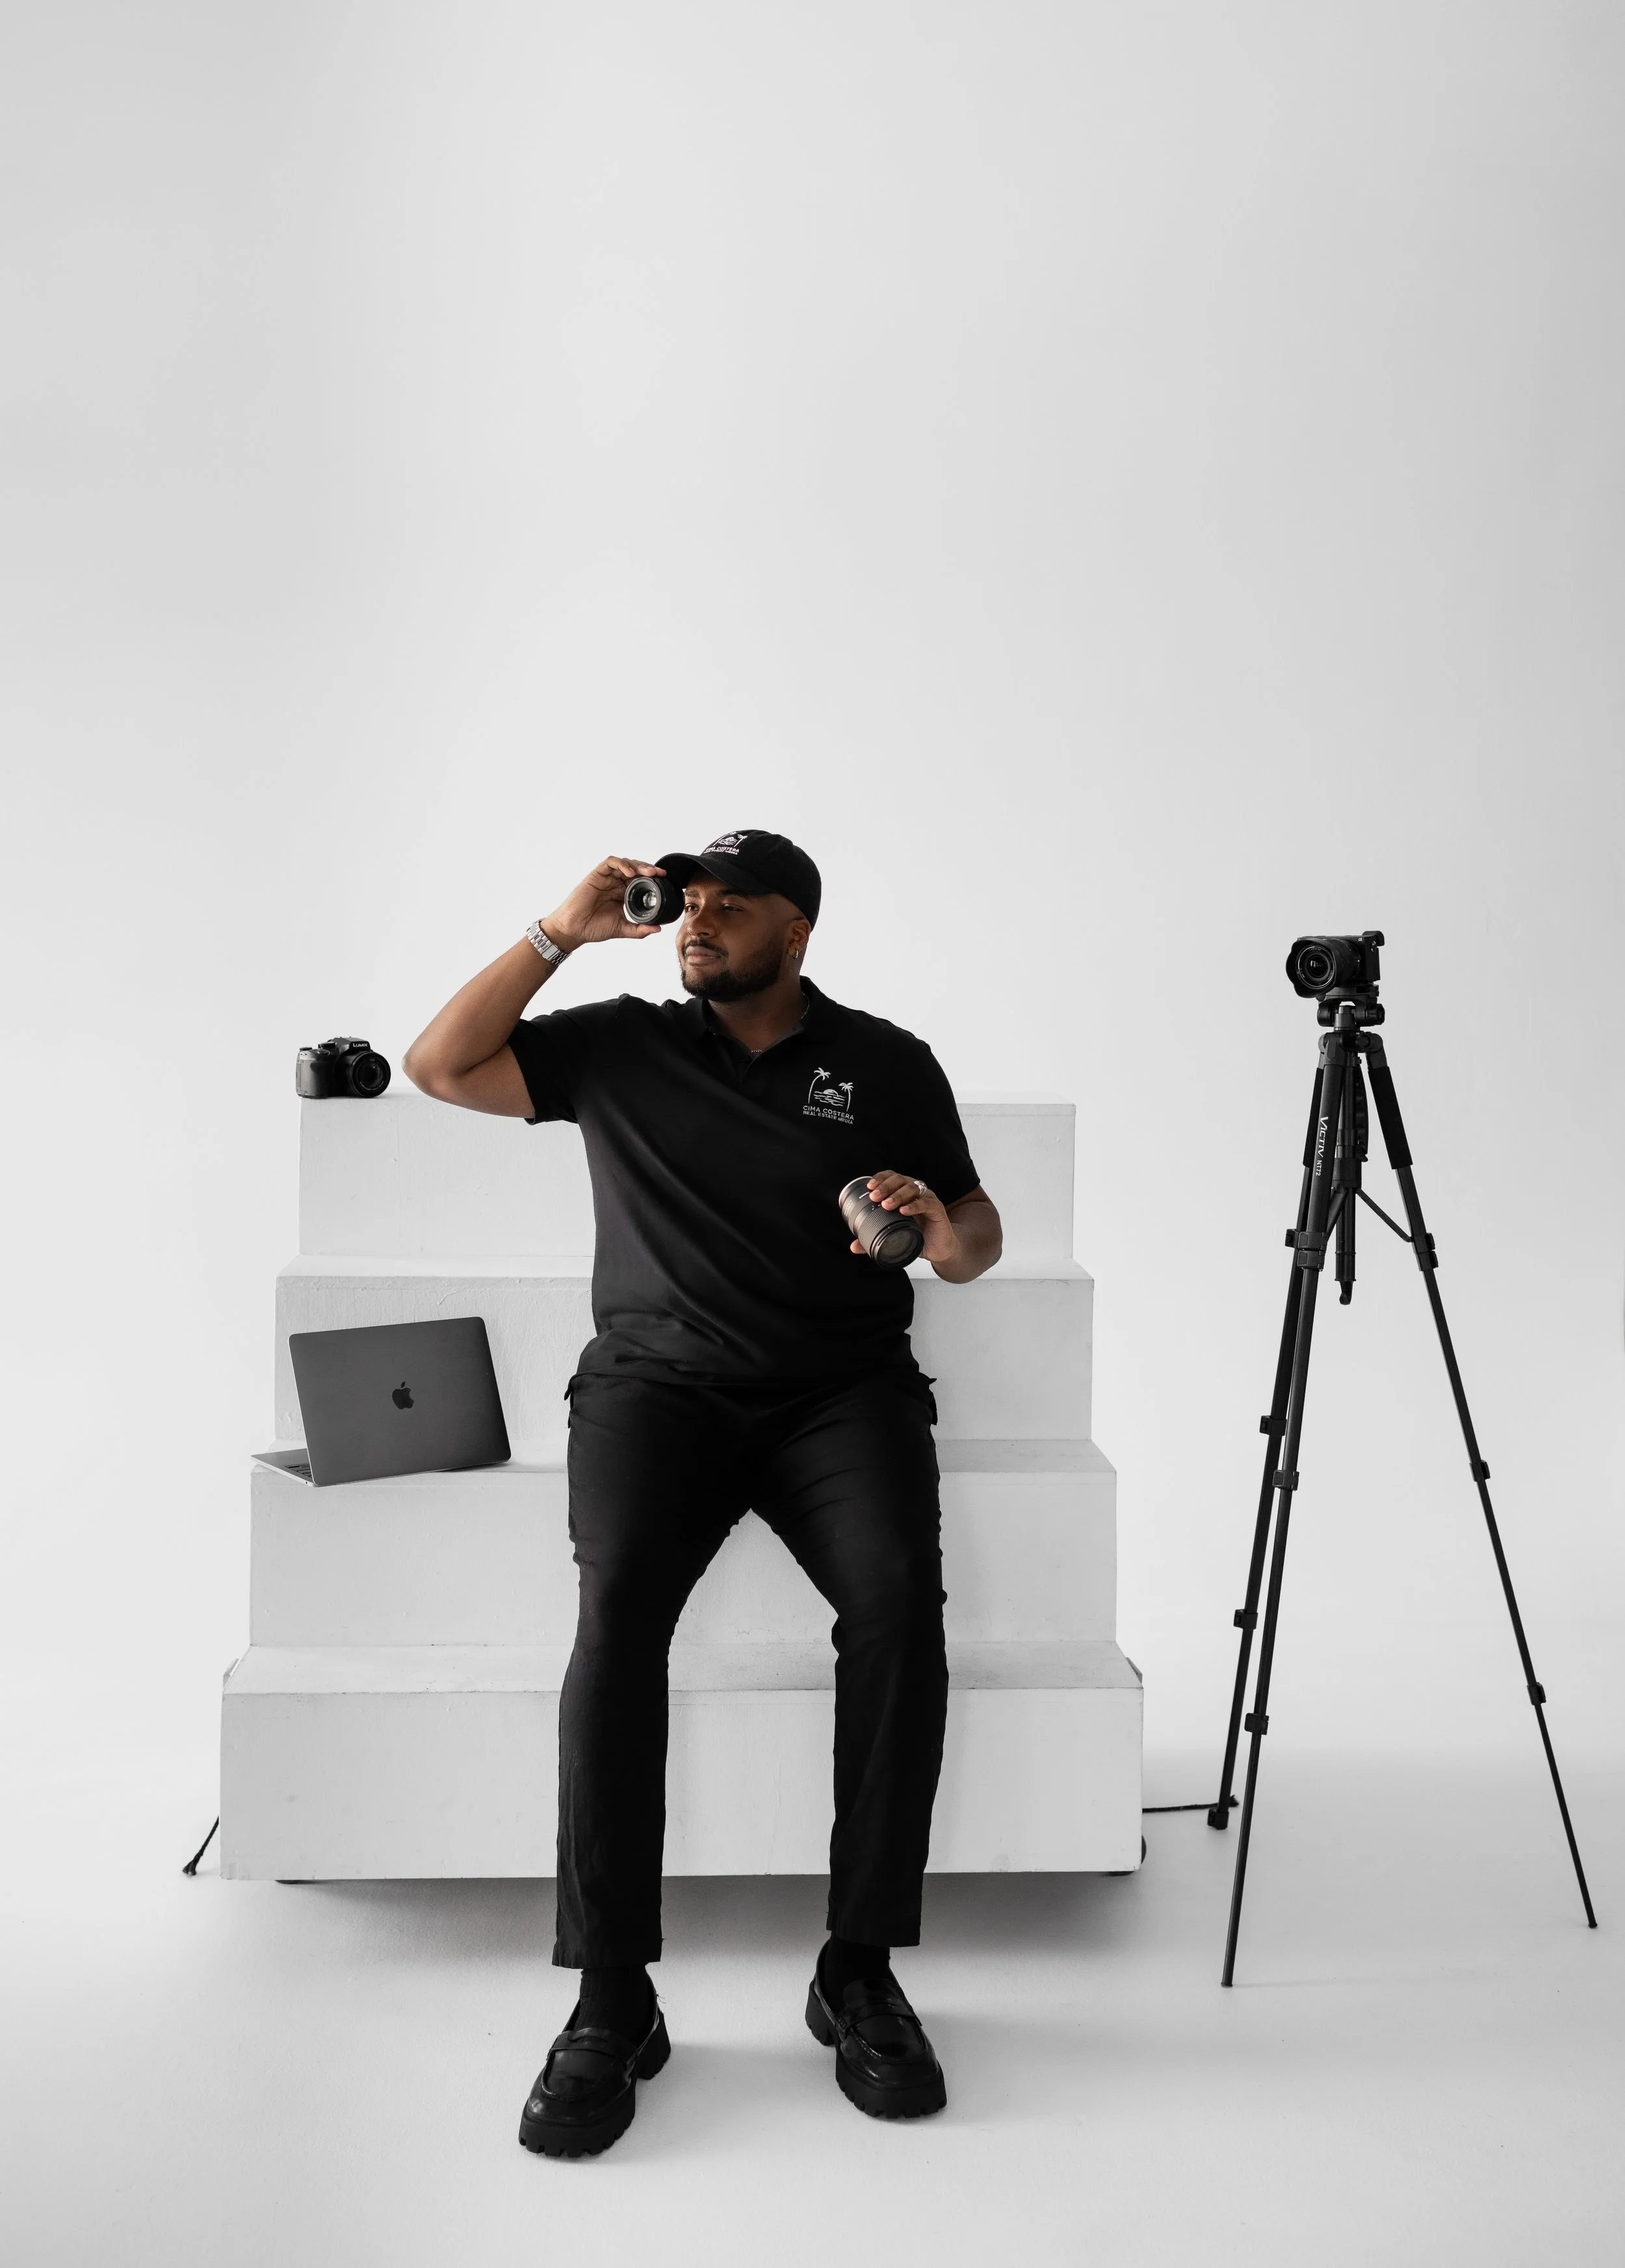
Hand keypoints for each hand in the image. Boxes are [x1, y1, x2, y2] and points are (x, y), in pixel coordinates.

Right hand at [543, 856, 666, 952]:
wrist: (574, 929)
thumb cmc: (593, 928)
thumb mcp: (621, 929)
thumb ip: (639, 929)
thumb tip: (657, 929)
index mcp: (622, 894)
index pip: (640, 881)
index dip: (652, 879)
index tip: (665, 882)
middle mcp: (615, 884)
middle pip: (635, 869)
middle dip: (648, 870)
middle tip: (660, 875)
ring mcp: (606, 878)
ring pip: (625, 864)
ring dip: (638, 865)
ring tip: (649, 873)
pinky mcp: (596, 875)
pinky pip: (610, 863)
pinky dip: (621, 864)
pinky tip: (629, 873)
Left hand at [853, 1171, 960, 1267]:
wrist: (939, 1249)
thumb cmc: (917, 1236)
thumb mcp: (893, 1236)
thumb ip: (874, 1239)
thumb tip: (853, 1247)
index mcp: (905, 1193)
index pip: (892, 1177)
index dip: (880, 1178)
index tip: (869, 1187)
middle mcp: (916, 1192)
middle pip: (900, 1179)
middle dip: (886, 1186)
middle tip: (875, 1197)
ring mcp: (928, 1199)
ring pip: (913, 1188)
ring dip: (898, 1195)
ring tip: (886, 1205)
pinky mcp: (937, 1210)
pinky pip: (926, 1203)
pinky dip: (914, 1206)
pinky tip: (904, 1211)